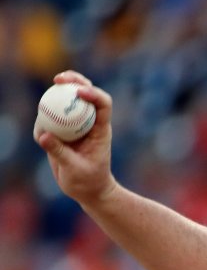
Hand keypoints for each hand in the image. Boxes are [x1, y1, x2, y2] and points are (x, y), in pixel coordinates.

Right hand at [34, 71, 117, 204]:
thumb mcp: (74, 169)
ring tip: (49, 89)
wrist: (88, 191)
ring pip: (67, 102)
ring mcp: (75, 126)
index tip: (79, 92)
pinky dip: (44, 118)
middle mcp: (89, 123)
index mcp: (100, 129)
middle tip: (59, 78)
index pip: (103, 105)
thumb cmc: (89, 182)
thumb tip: (42, 135)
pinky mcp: (62, 133)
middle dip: (74, 81)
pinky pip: (51, 119)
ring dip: (58, 91)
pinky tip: (40, 128)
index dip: (93, 94)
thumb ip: (59, 152)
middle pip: (85, 94)